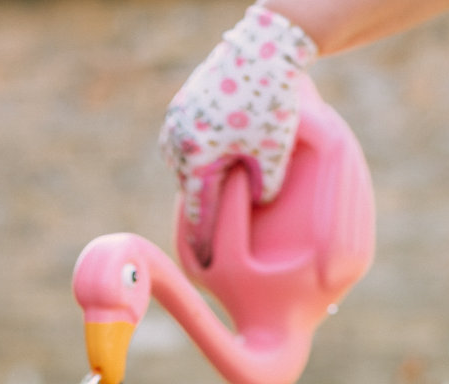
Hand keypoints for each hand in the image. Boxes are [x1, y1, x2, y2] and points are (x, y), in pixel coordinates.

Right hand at [159, 4, 317, 265]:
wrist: (260, 50)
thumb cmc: (271, 102)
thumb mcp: (274, 153)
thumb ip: (263, 189)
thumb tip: (255, 209)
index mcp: (198, 160)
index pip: (198, 217)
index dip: (202, 246)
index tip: (203, 269)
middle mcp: (177, 145)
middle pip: (191, 192)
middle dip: (206, 210)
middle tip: (217, 237)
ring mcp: (173, 126)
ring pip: (187, 169)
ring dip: (203, 182)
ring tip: (223, 193)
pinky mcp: (178, 111)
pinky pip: (186, 147)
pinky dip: (201, 158)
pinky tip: (221, 158)